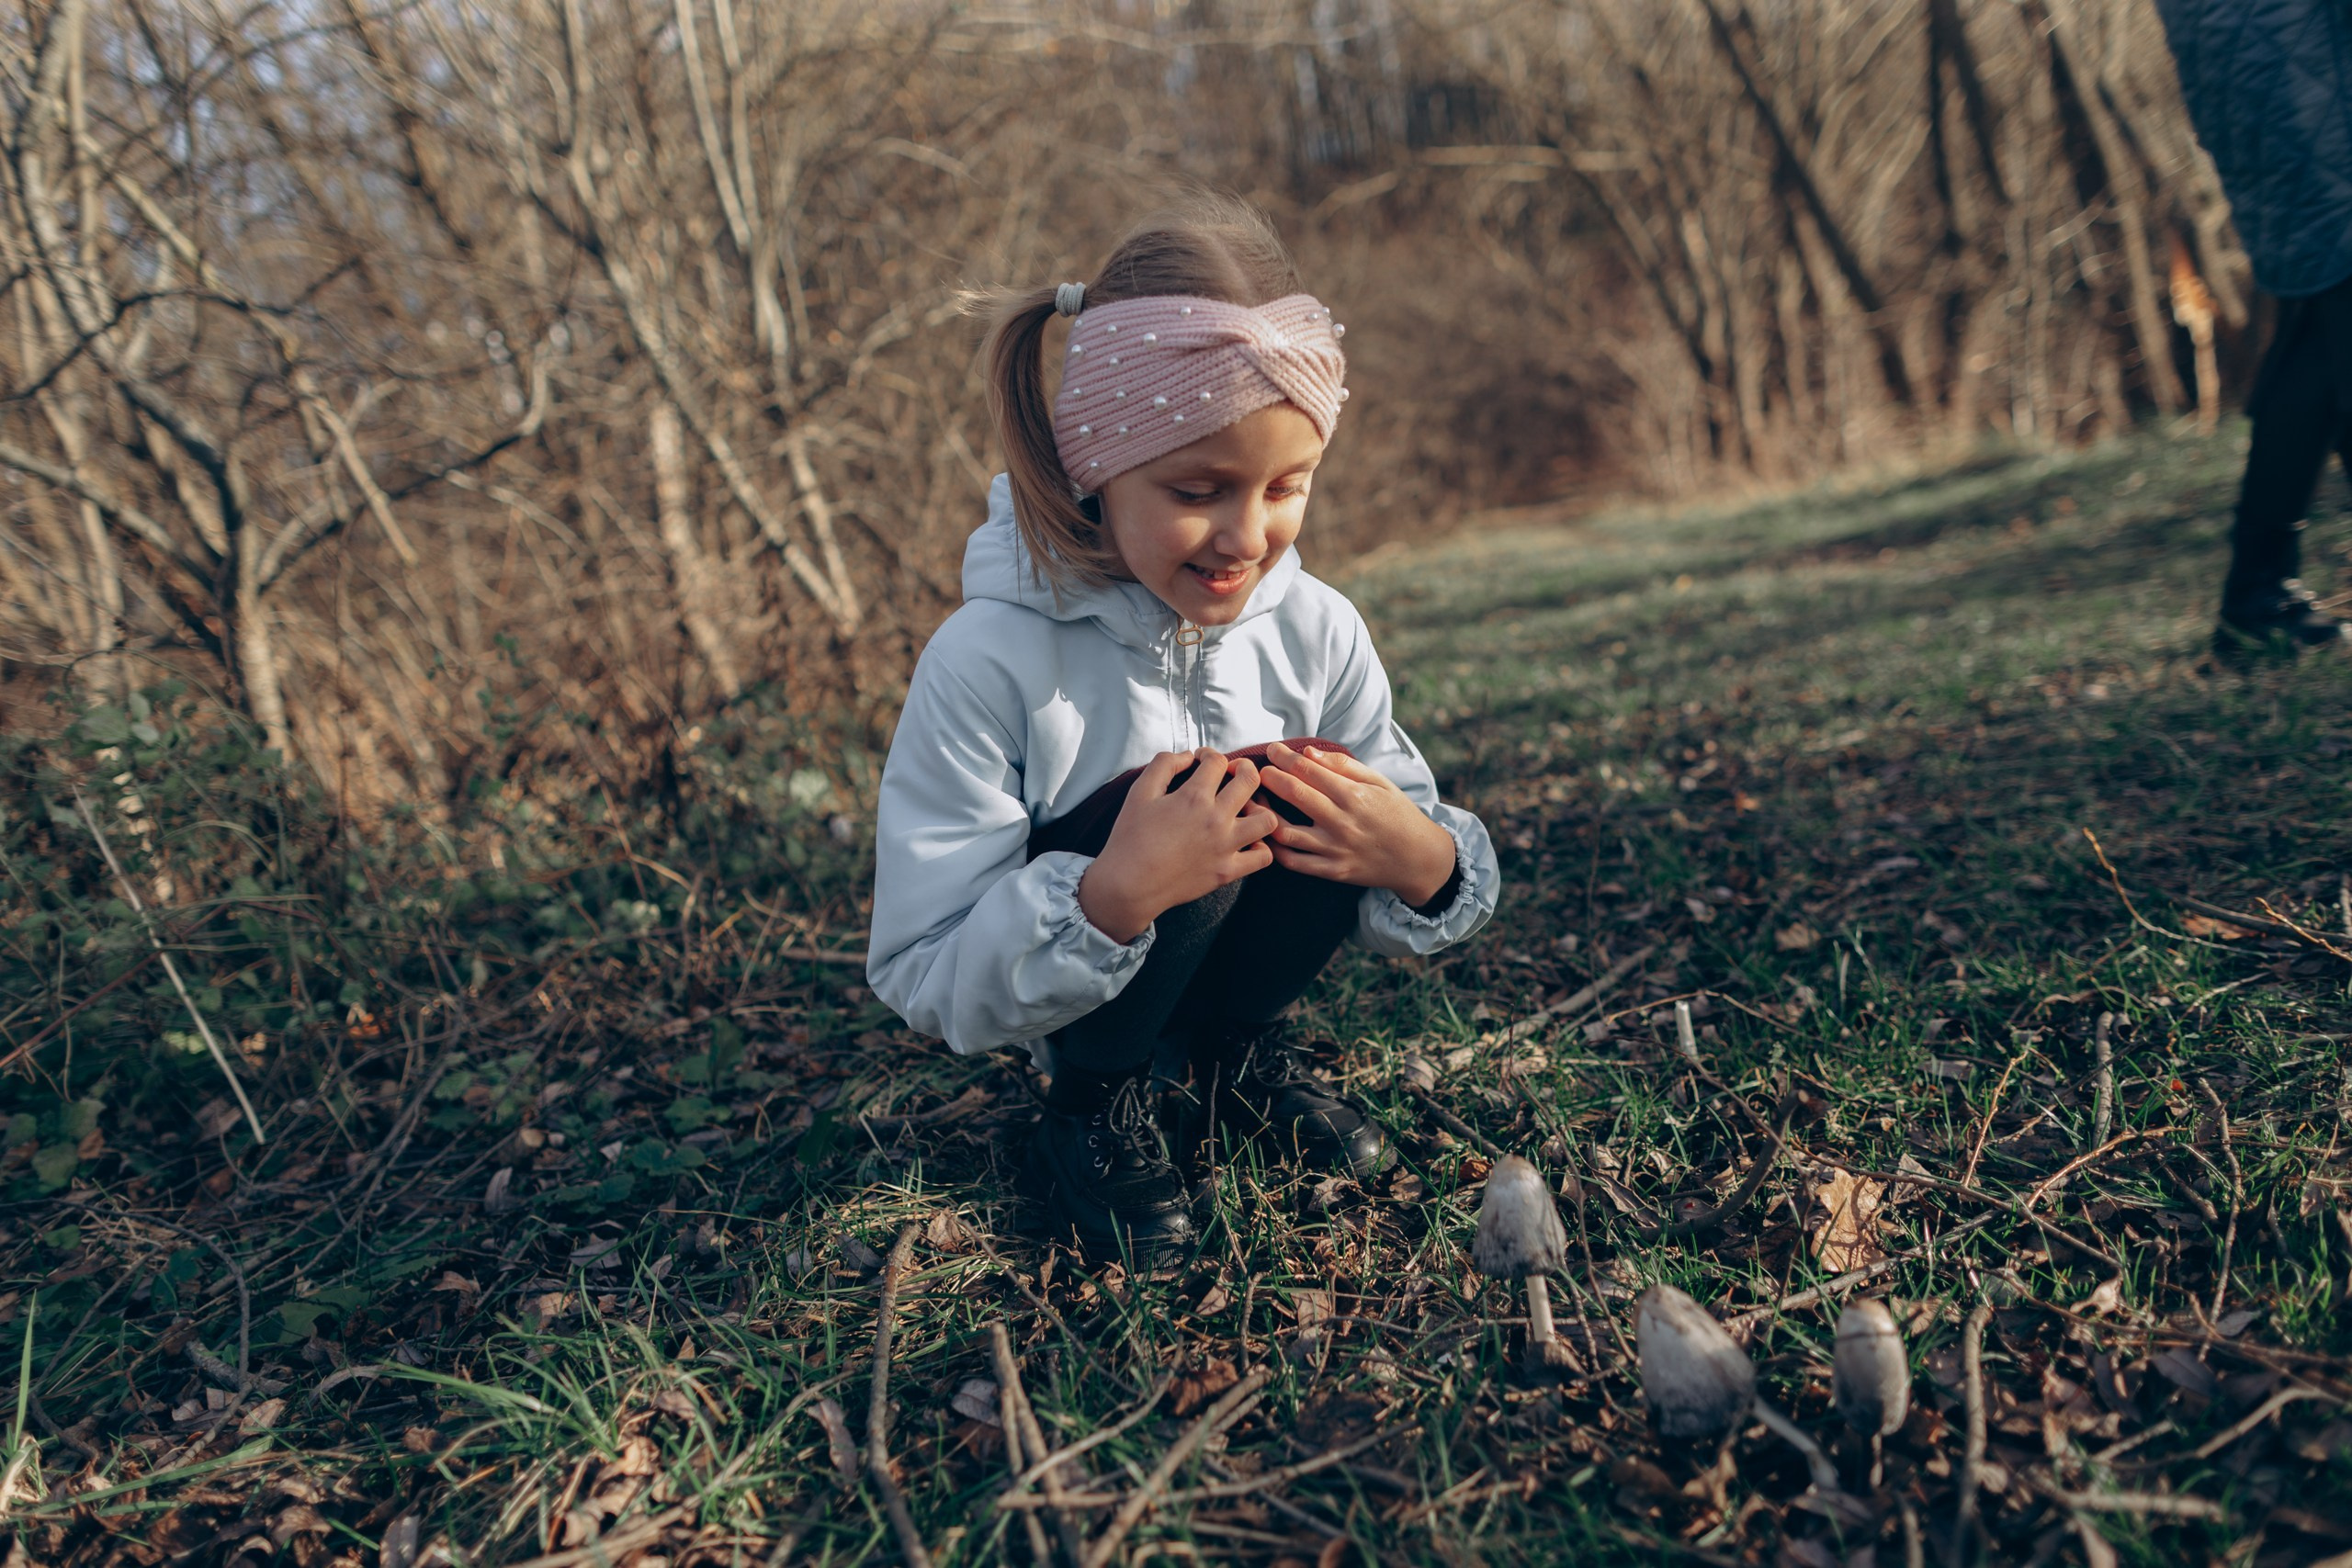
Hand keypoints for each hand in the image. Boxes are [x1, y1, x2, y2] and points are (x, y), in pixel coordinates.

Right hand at [1077, 748, 1277, 942]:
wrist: (1129, 885)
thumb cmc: (1130, 838)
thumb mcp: (1139, 792)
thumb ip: (1163, 765)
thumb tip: (1188, 756)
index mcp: (1193, 797)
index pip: (1217, 761)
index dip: (1209, 754)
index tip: (1201, 761)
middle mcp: (1216, 819)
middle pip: (1250, 779)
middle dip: (1243, 768)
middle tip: (1232, 773)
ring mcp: (1225, 847)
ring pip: (1267, 819)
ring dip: (1260, 807)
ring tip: (1245, 808)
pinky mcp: (1228, 871)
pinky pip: (1263, 856)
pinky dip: (1260, 846)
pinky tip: (1246, 840)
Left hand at [1257, 743, 1457, 905]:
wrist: (1418, 858)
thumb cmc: (1397, 814)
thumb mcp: (1380, 782)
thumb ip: (1343, 765)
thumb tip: (1308, 752)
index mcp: (1354, 795)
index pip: (1309, 770)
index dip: (1284, 757)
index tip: (1271, 750)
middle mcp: (1342, 822)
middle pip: (1294, 794)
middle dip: (1269, 777)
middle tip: (1256, 771)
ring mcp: (1335, 849)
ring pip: (1285, 831)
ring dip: (1263, 813)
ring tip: (1253, 801)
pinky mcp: (1332, 871)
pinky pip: (1294, 862)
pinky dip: (1274, 848)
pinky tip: (1266, 833)